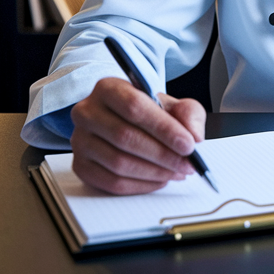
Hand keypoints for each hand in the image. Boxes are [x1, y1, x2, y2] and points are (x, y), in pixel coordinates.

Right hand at [70, 76, 206, 194]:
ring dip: (154, 172)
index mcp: (108, 88)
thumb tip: (194, 136)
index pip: (134, 107)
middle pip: (125, 137)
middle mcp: (87, 112)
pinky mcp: (81, 165)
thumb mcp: (174, 105)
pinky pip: (111, 182)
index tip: (188, 144)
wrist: (127, 123)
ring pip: (118, 163)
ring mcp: (80, 140)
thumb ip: (188, 114)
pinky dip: (140, 185)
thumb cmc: (150, 112)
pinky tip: (159, 180)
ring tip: (177, 172)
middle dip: (163, 155)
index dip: (164, 128)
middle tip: (187, 164)